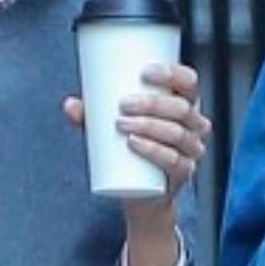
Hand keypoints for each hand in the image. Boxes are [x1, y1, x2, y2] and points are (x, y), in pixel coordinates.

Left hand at [62, 60, 211, 215]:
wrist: (142, 193)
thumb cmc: (132, 150)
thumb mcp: (112, 127)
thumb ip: (92, 115)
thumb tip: (70, 105)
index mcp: (184, 104)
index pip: (189, 82)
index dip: (172, 73)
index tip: (143, 72)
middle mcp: (194, 126)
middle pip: (181, 108)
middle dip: (152, 104)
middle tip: (122, 105)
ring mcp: (191, 151)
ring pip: (177, 134)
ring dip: (149, 125)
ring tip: (121, 123)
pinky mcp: (183, 173)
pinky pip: (174, 161)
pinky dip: (153, 151)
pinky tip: (135, 143)